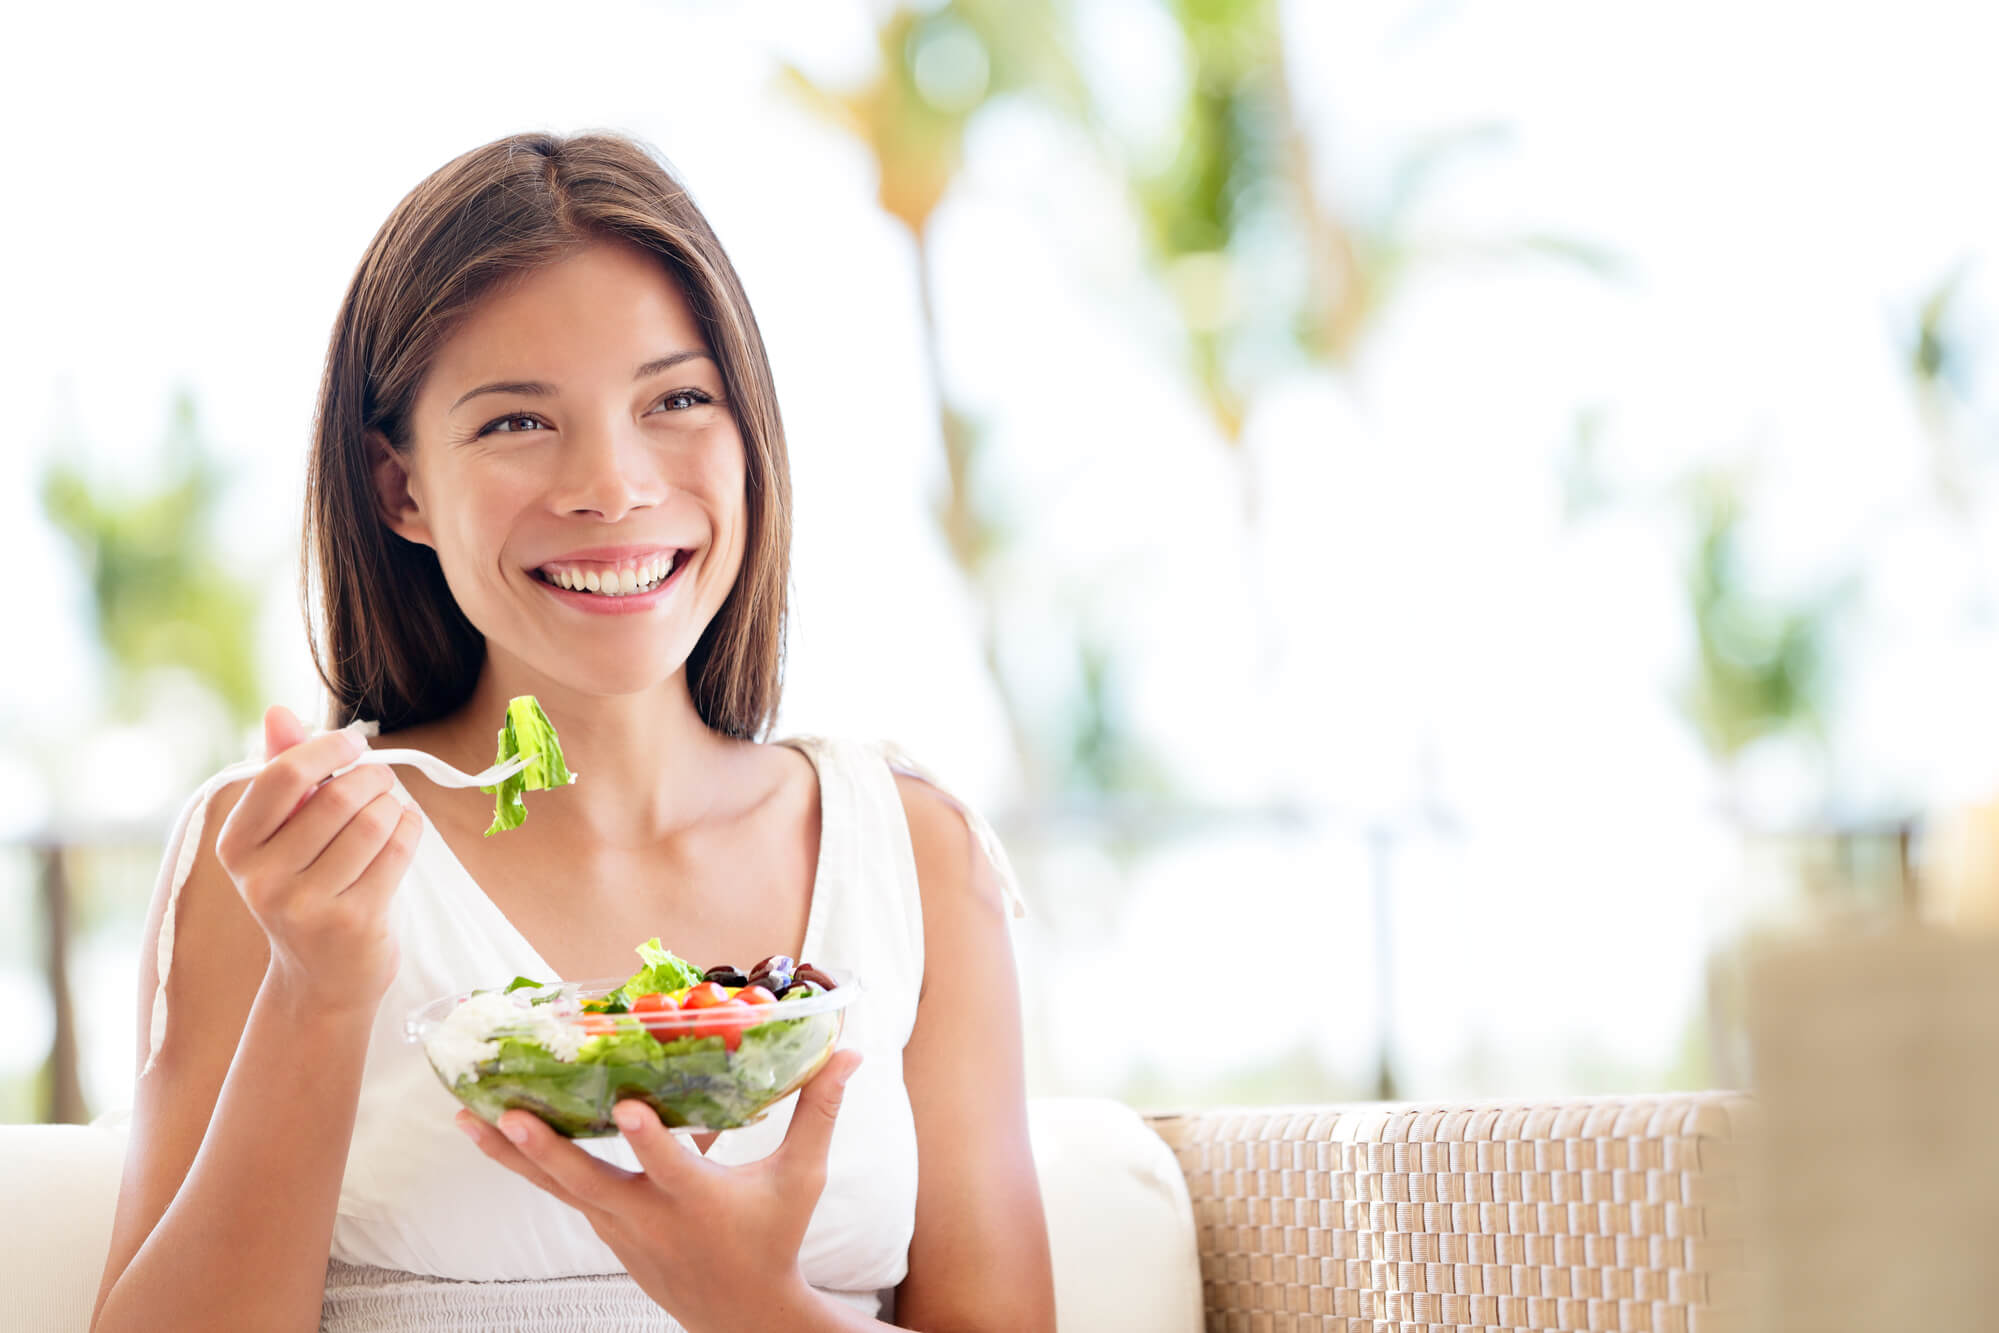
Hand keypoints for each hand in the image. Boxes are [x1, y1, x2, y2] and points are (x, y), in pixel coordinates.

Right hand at [214, 705, 421, 1010]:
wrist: (320, 977)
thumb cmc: (304, 887)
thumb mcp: (280, 833)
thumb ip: (280, 771)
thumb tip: (278, 711)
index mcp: (236, 847)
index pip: (281, 776)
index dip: (326, 749)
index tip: (351, 746)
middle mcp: (262, 879)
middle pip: (338, 797)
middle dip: (372, 777)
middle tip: (381, 780)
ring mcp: (307, 906)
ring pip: (372, 822)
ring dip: (394, 804)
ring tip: (391, 809)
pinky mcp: (354, 923)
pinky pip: (397, 851)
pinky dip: (410, 828)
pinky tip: (404, 829)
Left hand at [456, 1049, 865, 1332]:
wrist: (740, 1314)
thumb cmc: (775, 1236)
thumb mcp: (802, 1179)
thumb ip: (820, 1112)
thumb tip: (852, 1051)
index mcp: (700, 1202)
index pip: (674, 1167)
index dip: (651, 1140)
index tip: (629, 1107)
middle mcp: (649, 1217)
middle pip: (588, 1182)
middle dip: (544, 1149)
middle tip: (505, 1113)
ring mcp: (619, 1227)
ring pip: (558, 1187)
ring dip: (512, 1155)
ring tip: (467, 1119)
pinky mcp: (605, 1229)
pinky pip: (563, 1192)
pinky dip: (530, 1164)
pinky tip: (496, 1132)